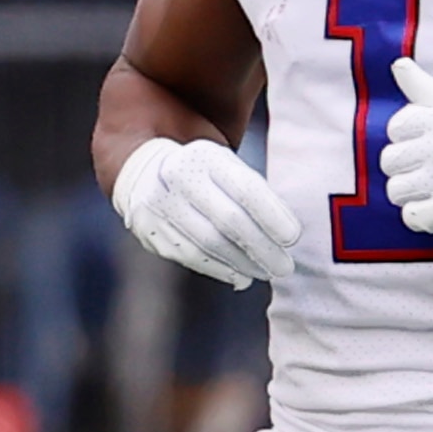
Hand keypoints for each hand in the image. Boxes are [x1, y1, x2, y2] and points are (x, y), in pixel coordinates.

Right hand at [111, 134, 298, 287]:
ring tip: (266, 272)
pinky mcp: (149, 232)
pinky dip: (219, 269)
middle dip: (261, 248)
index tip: (293, 237)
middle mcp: (175, 179)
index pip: (244, 189)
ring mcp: (158, 206)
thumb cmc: (199, 167)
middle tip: (285, 267)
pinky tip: (239, 276)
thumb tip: (287, 234)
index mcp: (201, 155)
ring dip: (242, 264)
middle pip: (228, 221)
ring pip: (209, 244)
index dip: (272, 216)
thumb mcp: (224, 160)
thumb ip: (253, 189)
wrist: (139, 164)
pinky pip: (190, 256)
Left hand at [382, 61, 432, 245]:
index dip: (408, 138)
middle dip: (406, 168)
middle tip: (432, 172)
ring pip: (396, 189)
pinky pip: (410, 216)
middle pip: (390, 160)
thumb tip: (398, 64)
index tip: (429, 145)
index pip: (397, 126)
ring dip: (412, 194)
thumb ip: (427, 90)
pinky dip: (422, 218)